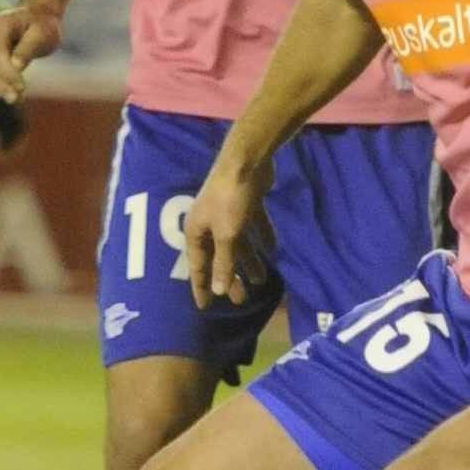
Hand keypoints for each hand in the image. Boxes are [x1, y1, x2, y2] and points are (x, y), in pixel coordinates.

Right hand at [0, 2, 59, 101]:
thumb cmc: (41, 27)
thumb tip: (16, 67)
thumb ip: (28, 48)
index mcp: (0, 22)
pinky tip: (3, 94)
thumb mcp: (43, 34)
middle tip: (17, 98)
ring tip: (13, 98)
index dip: (6, 72)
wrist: (33, 21)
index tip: (22, 87)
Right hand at [183, 156, 271, 307]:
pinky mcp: (246, 203)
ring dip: (249, 261)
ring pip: (238, 244)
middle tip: (242, 299)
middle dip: (231, 278)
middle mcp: (209, 223)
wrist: (247, 161)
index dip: (202, 287)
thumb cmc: (231, 200)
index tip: (205, 308)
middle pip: (220, 257)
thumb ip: (224, 263)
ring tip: (261, 279)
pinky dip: (261, 237)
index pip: (198, 266)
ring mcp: (228, 213)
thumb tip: (219, 290)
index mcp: (197, 231)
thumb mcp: (228, 235)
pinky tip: (272, 249)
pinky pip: (253, 226)